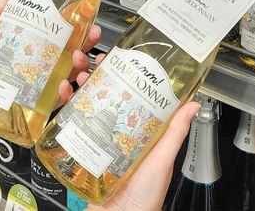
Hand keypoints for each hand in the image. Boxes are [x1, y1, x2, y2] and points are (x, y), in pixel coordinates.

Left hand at [0, 0, 101, 138]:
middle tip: (89, 39)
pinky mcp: (42, 106)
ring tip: (77, 61)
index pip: (68, 38)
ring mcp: (48, 87)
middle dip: (90, 47)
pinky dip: (66, 93)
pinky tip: (61, 85)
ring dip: (82, 69)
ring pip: (76, 78)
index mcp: (42, 51)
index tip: (89, 21)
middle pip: (79, 56)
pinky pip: (62, 101)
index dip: (82, 29)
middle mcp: (50, 68)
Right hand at [60, 56, 200, 210]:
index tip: (111, 57)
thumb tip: (193, 105)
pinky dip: (62, 109)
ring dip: (74, 87)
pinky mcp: (79, 152)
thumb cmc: (144, 198)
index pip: (127, 93)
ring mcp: (96, 141)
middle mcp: (115, 132)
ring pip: (82, 105)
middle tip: (82, 61)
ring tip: (70, 76)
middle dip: (90, 75)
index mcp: (137, 130)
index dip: (118, 73)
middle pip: (101, 94)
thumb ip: (174, 133)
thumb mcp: (161, 160)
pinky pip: (68, 126)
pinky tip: (61, 97)